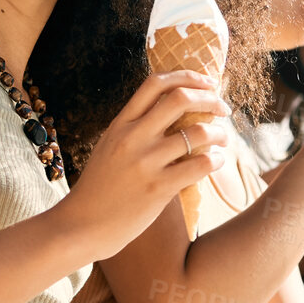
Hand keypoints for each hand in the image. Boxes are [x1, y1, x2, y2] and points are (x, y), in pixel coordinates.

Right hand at [62, 71, 230, 252]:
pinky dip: (215, 160)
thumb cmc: (99, 190)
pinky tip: (214, 162)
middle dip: (211, 99)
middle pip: (180, 99)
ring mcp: (144, 163)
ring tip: (222, 140)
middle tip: (223, 109)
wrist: (81, 226)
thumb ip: (135, 130)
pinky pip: (199, 165)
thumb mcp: (109, 148)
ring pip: (197, 132)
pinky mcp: (157, 189)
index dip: (186, 76)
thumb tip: (171, 114)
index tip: (206, 83)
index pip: (155, 84)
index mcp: (120, 124)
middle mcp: (132, 138)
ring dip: (219, 133)